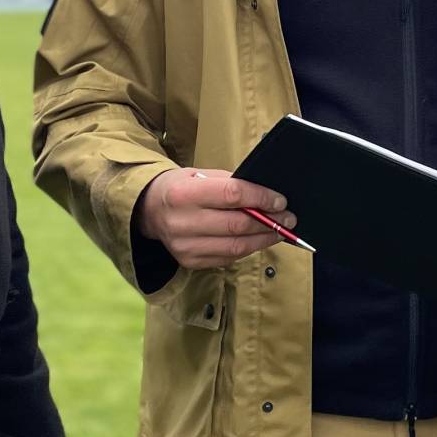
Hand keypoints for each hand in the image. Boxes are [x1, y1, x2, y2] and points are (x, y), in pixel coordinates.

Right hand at [140, 169, 294, 269]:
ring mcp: (184, 246)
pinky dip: (247, 249)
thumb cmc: (180, 188)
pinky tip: (257, 240)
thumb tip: (266, 197)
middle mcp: (182, 222)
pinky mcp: (189, 262)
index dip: (261, 199)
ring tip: (279, 232)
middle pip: (237, 225)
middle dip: (268, 222)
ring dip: (263, 239)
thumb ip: (230, 184)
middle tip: (288, 219)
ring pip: (236, 247)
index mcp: (184, 193)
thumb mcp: (199, 174)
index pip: (232, 195)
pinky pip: (227, 258)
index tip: (280, 201)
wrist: (148, 211)